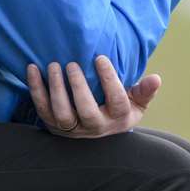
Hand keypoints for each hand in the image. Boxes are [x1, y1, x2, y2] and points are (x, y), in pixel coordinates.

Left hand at [24, 55, 162, 138]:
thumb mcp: (136, 103)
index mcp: (117, 119)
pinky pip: (42, 109)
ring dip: (56, 90)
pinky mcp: (53, 126)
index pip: (116, 101)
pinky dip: (35, 89)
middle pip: (86, 112)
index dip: (109, 80)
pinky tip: (32, 69)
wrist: (98, 133)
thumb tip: (156, 79)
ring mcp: (72, 129)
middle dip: (78, 88)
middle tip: (72, 64)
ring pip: (62, 114)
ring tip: (54, 65)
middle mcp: (94, 127)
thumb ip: (145, 91)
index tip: (100, 58)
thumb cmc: (119, 110)